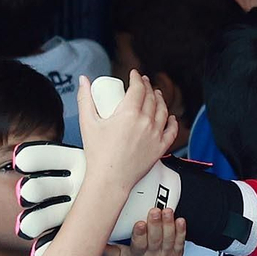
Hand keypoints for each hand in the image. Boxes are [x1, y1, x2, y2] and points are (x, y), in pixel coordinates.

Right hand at [78, 72, 177, 193]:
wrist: (110, 180)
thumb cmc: (98, 155)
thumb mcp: (88, 123)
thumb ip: (85, 99)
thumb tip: (84, 81)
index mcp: (129, 113)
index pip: (138, 88)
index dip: (137, 78)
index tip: (134, 75)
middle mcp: (145, 122)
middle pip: (151, 97)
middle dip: (147, 86)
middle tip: (143, 83)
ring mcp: (155, 135)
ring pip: (163, 111)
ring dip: (160, 100)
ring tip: (156, 95)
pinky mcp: (160, 148)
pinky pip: (172, 131)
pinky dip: (172, 122)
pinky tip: (170, 117)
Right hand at [106, 207, 185, 255]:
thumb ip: (105, 247)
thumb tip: (90, 233)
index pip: (138, 245)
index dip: (139, 234)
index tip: (139, 223)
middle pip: (156, 240)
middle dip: (155, 224)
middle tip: (155, 210)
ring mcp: (166, 255)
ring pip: (169, 239)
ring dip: (169, 224)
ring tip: (167, 211)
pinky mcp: (176, 253)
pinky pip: (180, 241)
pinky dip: (181, 231)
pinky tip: (180, 220)